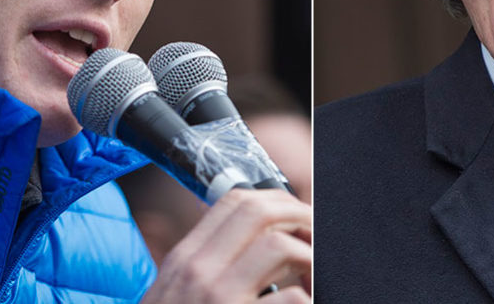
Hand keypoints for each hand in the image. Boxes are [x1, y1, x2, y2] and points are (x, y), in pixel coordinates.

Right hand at [142, 188, 310, 302]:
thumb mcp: (177, 296)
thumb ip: (209, 266)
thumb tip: (262, 240)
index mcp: (184, 260)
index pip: (234, 201)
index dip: (275, 200)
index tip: (295, 216)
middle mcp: (198, 272)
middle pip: (259, 212)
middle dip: (299, 217)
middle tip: (316, 236)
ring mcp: (218, 298)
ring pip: (279, 246)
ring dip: (309, 257)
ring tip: (315, 275)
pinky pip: (293, 299)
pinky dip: (309, 299)